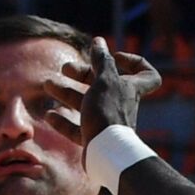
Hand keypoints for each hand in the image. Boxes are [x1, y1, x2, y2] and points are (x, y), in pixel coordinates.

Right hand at [44, 36, 161, 147]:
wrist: (106, 152)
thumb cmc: (108, 112)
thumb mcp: (103, 80)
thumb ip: (101, 60)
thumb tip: (98, 41)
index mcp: (129, 89)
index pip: (147, 74)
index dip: (135, 62)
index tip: (115, 57)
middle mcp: (120, 104)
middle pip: (102, 84)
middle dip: (82, 74)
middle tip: (65, 68)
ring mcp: (107, 122)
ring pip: (86, 104)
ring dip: (67, 92)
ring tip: (48, 84)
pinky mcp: (94, 139)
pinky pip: (78, 128)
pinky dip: (64, 121)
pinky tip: (49, 115)